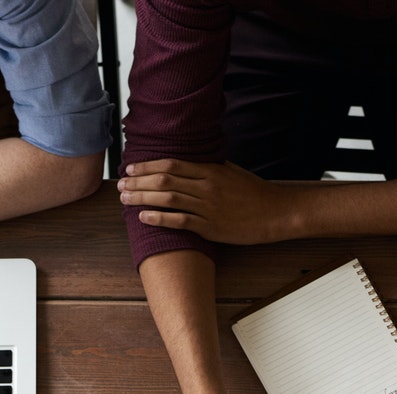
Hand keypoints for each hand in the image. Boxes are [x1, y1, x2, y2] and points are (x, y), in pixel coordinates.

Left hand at [120, 160, 297, 244]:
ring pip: (168, 199)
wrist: (275, 213)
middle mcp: (206, 187)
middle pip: (164, 181)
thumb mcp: (231, 172)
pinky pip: (180, 221)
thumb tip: (190, 163)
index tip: (131, 168)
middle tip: (120, 184)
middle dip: (138, 182)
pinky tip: (143, 217)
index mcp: (210, 171)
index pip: (172, 165)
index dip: (148, 166)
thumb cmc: (254, 192)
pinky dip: (160, 218)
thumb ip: (209, 168)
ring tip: (125, 199)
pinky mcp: (211, 227)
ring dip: (143, 198)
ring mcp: (208, 207)